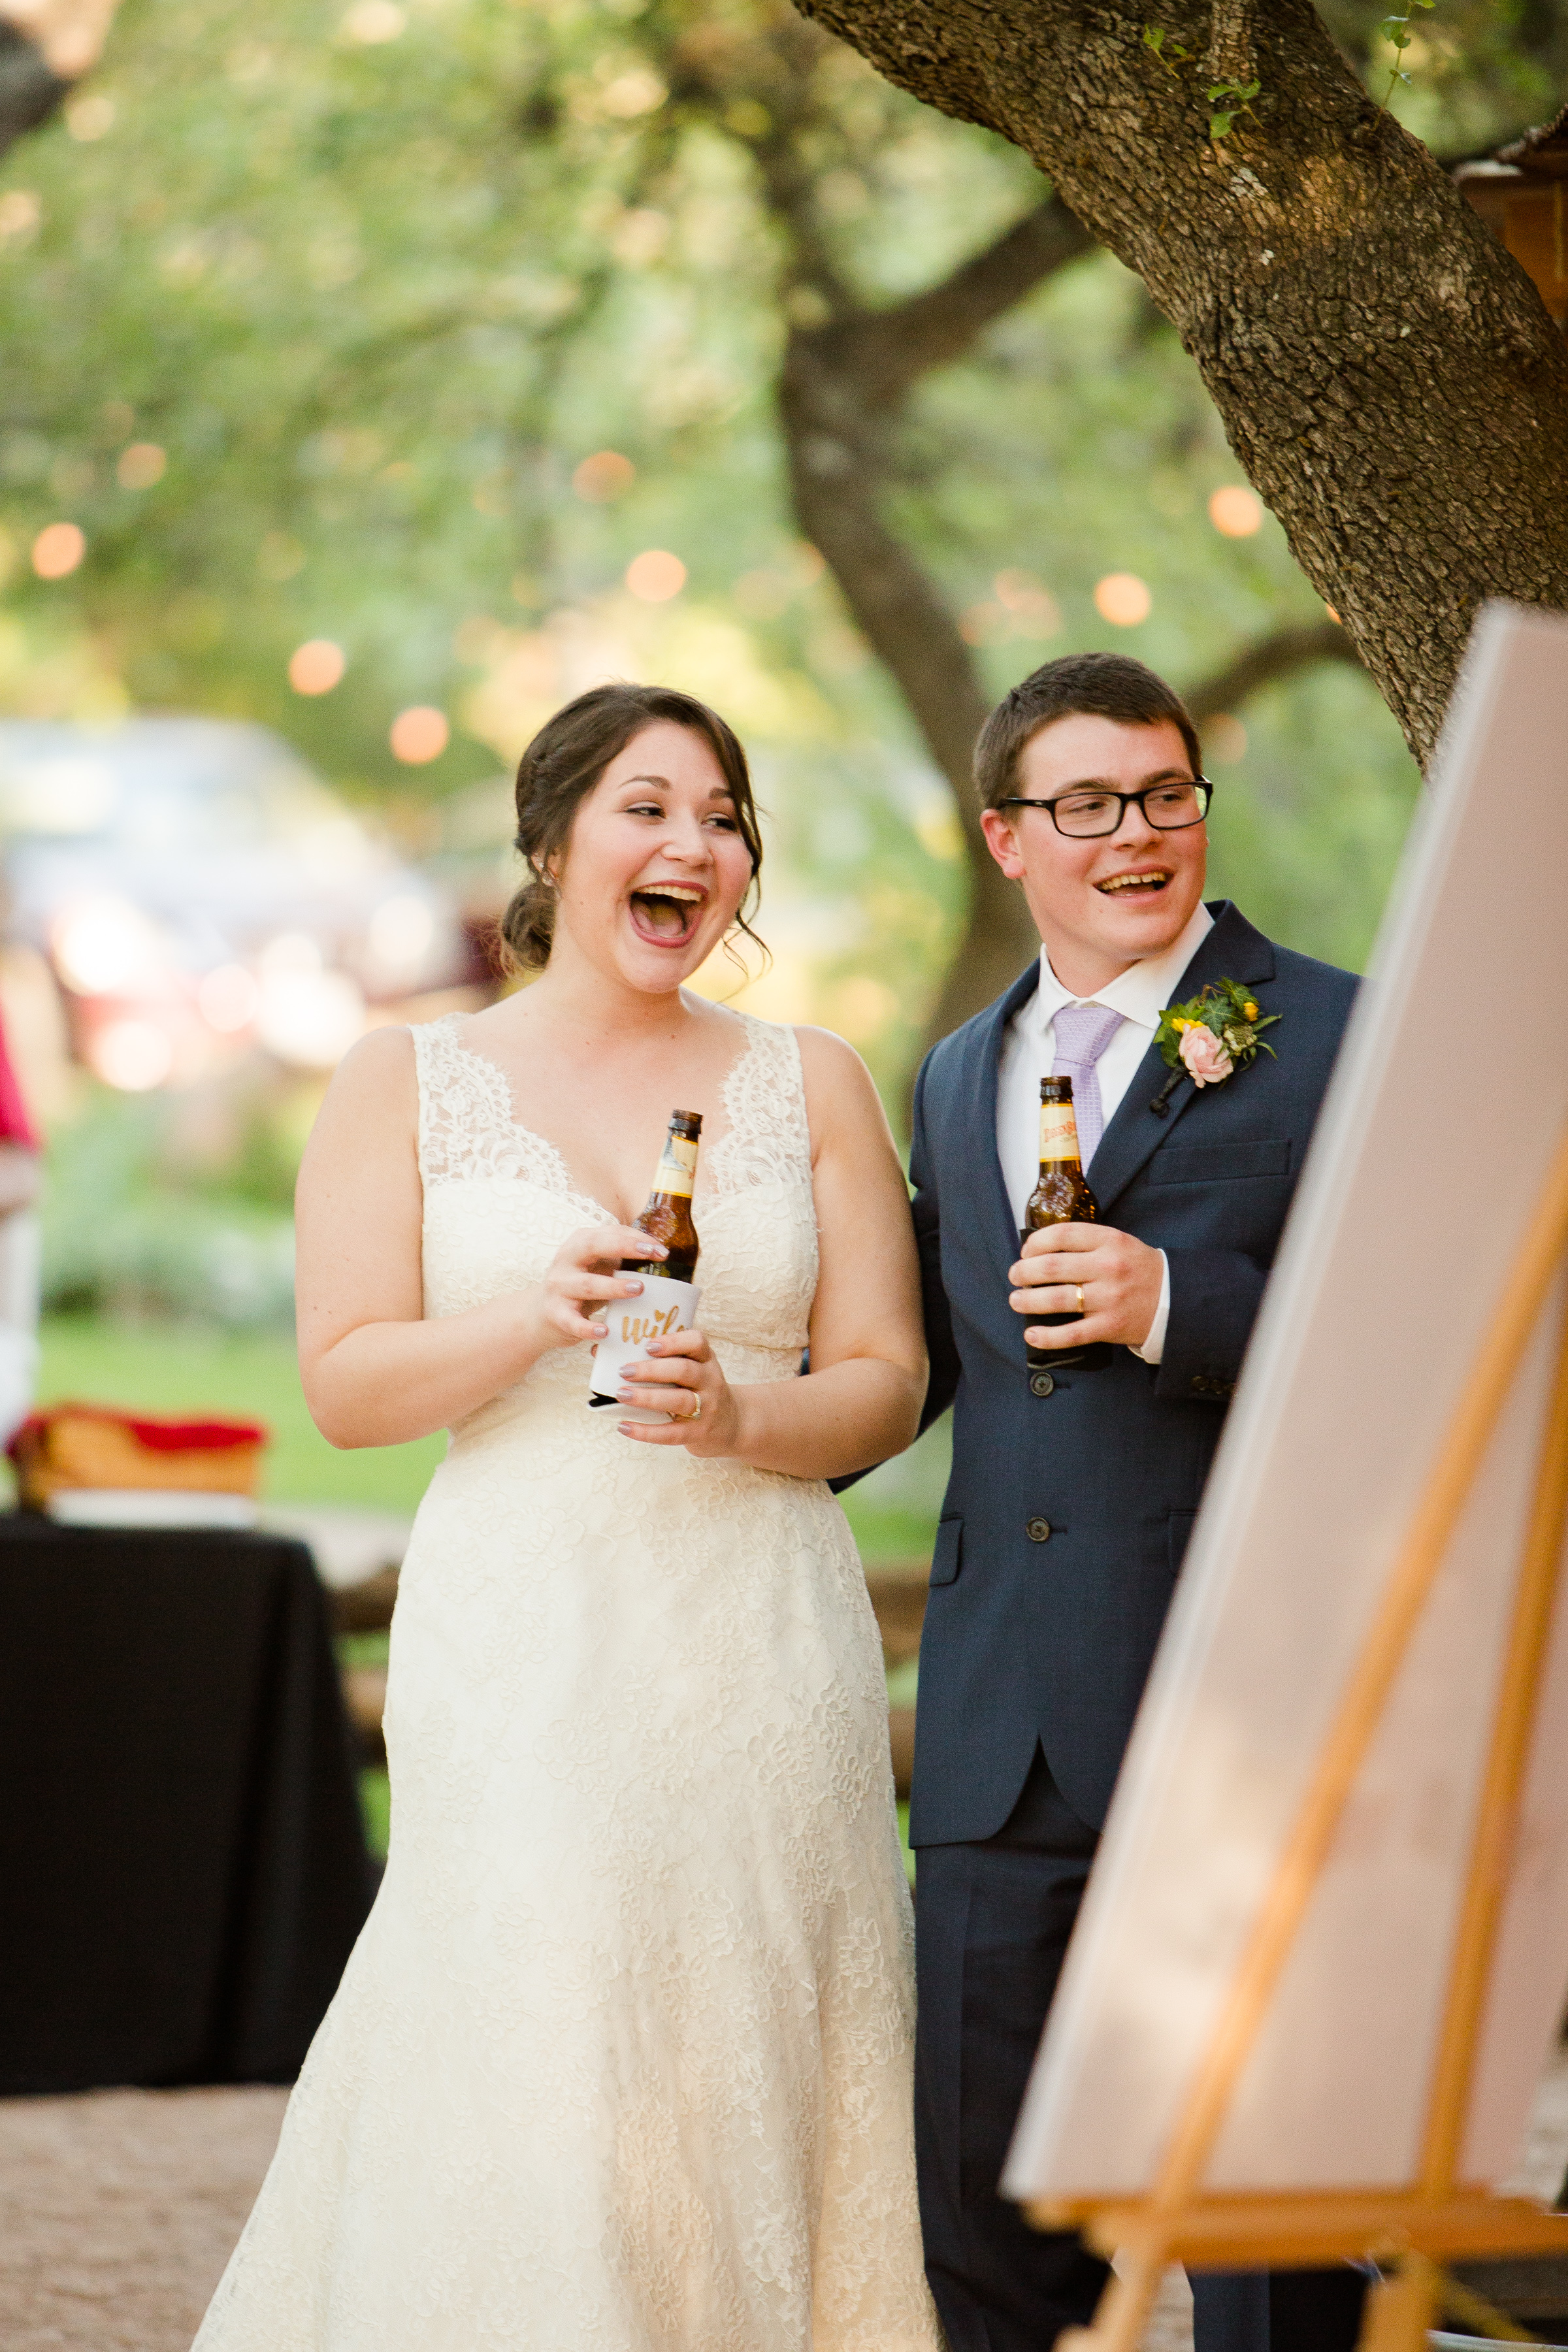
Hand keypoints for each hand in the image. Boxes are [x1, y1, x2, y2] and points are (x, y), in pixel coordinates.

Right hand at [526, 1223, 666, 1354]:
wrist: (539, 1315)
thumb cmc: (579, 1287)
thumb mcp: (596, 1267)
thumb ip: (620, 1258)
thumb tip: (662, 1256)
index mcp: (580, 1243)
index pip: (610, 1232)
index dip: (636, 1238)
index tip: (661, 1250)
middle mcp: (567, 1260)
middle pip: (593, 1245)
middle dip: (624, 1247)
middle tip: (652, 1255)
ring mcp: (559, 1287)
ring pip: (587, 1284)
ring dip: (614, 1286)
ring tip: (639, 1289)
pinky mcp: (555, 1313)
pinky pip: (572, 1321)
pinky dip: (588, 1327)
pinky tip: (605, 1332)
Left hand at [616, 1325, 739, 1453]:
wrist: (733, 1425)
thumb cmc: (699, 1391)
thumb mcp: (694, 1370)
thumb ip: (661, 1360)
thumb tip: (602, 1350)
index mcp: (706, 1360)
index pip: (697, 1342)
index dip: (673, 1341)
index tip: (648, 1344)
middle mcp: (710, 1381)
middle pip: (684, 1370)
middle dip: (651, 1370)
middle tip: (624, 1370)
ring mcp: (707, 1408)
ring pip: (678, 1400)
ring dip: (647, 1397)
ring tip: (621, 1394)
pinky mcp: (698, 1433)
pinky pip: (671, 1433)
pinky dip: (646, 1431)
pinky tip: (624, 1427)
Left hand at [1008, 1221, 1162, 1352]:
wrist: (1175, 1299)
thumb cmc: (1138, 1269)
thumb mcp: (1119, 1243)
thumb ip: (1086, 1242)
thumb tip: (1041, 1248)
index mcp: (1110, 1241)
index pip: (1062, 1235)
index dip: (1035, 1243)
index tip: (1026, 1252)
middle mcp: (1108, 1267)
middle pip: (1052, 1267)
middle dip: (1024, 1272)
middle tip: (1015, 1276)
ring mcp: (1109, 1298)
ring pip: (1057, 1299)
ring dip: (1028, 1301)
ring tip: (1016, 1301)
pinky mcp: (1109, 1327)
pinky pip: (1071, 1334)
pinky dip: (1047, 1336)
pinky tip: (1031, 1334)